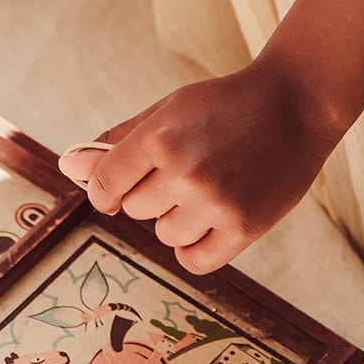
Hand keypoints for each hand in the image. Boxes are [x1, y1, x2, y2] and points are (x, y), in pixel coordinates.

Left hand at [58, 58, 344, 275]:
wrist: (296, 103)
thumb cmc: (224, 104)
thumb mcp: (169, 109)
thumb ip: (117, 142)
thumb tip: (68, 166)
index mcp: (161, 137)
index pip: (104, 187)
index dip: (107, 189)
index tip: (122, 184)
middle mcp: (185, 172)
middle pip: (133, 210)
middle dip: (151, 192)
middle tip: (188, 165)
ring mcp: (215, 203)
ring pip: (164, 235)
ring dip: (177, 217)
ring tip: (209, 184)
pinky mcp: (243, 229)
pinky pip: (193, 259)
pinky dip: (197, 244)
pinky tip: (214, 214)